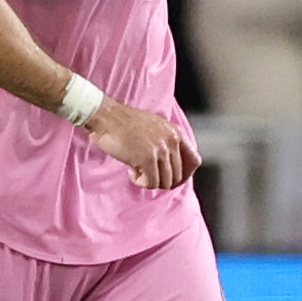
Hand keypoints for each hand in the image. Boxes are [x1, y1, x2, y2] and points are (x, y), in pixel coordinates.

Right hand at [85, 97, 199, 189]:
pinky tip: (131, 171)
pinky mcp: (147, 159)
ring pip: (165, 182)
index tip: (171, 178)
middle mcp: (172, 140)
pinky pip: (151, 183)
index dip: (185, 175)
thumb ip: (167, 142)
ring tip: (137, 170)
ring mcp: (161, 150)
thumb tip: (172, 166)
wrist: (106, 117)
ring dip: (150, 181)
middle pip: (178, 176)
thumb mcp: (156, 127)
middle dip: (162, 180)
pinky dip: (141, 182)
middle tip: (146, 174)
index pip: (195, 161)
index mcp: (176, 132)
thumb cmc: (125, 123)